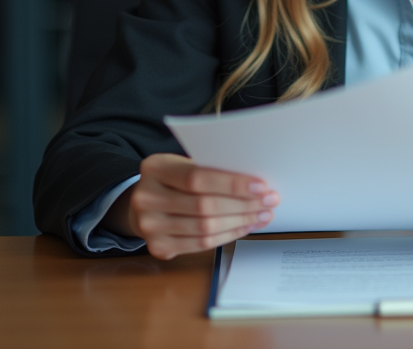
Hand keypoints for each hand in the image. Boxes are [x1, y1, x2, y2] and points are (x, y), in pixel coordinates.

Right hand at [104, 153, 278, 259]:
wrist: (143, 204)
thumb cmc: (174, 181)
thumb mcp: (184, 165)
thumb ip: (211, 170)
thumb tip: (255, 183)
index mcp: (154, 168)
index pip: (197, 177)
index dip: (232, 184)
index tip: (261, 186)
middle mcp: (146, 197)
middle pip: (204, 205)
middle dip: (243, 204)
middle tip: (269, 201)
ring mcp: (149, 226)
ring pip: (205, 228)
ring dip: (240, 222)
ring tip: (262, 215)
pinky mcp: (157, 247)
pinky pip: (201, 245)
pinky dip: (228, 235)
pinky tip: (245, 227)